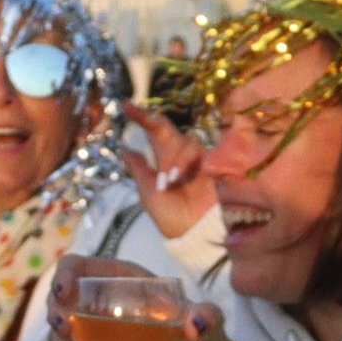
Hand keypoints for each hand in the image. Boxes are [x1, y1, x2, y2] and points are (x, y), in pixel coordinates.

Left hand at [121, 116, 215, 239]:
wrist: (197, 236)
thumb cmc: (172, 218)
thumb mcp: (150, 194)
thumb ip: (140, 170)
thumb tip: (124, 148)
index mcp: (165, 160)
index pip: (154, 131)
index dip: (141, 117)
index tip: (124, 105)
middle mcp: (182, 155)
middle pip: (168, 130)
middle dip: (153, 124)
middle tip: (137, 116)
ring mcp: (200, 158)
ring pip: (185, 143)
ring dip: (174, 160)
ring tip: (169, 182)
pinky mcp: (217, 165)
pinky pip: (202, 154)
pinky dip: (188, 164)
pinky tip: (181, 178)